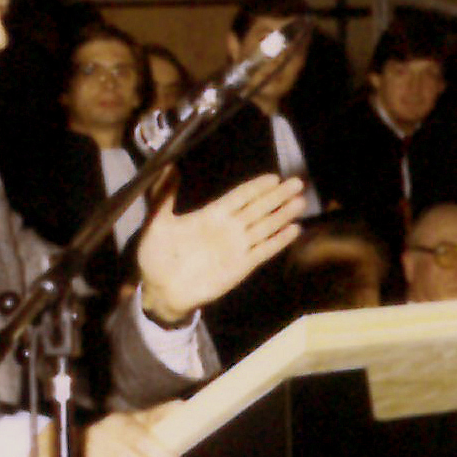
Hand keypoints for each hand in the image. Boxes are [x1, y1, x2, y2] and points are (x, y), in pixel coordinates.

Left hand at [134, 171, 305, 321]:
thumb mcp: (157, 221)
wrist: (159, 289)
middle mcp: (228, 229)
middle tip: (297, 182)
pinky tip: (293, 230)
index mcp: (210, 215)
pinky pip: (263, 251)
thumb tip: (168, 166)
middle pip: (258, 208)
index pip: (240, 197)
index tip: (274, 177)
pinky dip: (278, 241)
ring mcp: (236, 248)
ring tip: (300, 202)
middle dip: (277, 196)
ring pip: (264, 227)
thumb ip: (164, 195)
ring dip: (282, 215)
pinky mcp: (240, 267)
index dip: (257, 187)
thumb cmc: (156, 256)